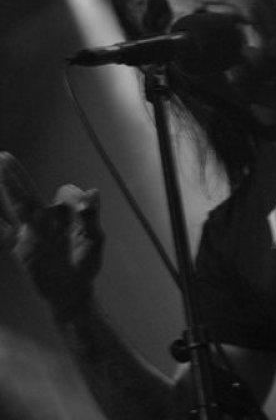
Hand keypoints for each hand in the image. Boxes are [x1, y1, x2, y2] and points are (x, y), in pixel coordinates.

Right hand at [0, 152, 103, 320]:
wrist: (73, 291)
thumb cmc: (86, 264)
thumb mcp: (94, 240)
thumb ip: (91, 217)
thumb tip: (93, 191)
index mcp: (65, 213)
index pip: (65, 194)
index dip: (74, 197)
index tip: (83, 209)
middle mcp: (46, 218)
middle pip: (29, 191)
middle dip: (17, 174)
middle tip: (4, 156)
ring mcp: (32, 232)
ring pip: (17, 205)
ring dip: (7, 188)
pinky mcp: (22, 249)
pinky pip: (5, 234)